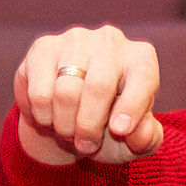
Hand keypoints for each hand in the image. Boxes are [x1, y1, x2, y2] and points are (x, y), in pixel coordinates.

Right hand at [14, 25, 163, 165]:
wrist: (70, 119)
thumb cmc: (110, 127)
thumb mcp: (133, 141)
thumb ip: (147, 139)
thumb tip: (143, 132)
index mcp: (141, 59)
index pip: (143, 77)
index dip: (132, 105)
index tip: (119, 130)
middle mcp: (110, 41)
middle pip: (99, 86)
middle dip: (89, 126)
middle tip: (86, 145)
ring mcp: (75, 40)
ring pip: (65, 92)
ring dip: (64, 125)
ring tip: (68, 131)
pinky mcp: (43, 47)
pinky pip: (39, 92)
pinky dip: (43, 117)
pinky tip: (49, 116)